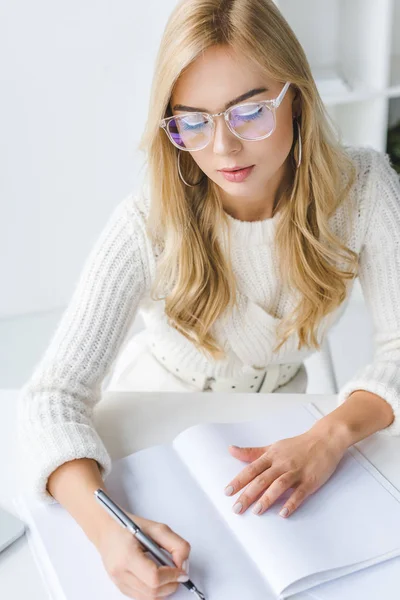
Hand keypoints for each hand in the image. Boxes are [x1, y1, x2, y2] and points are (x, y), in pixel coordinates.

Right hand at [94, 512, 190, 598]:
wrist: (106, 530)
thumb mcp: (156, 528)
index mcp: (127, 555)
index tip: (181, 571)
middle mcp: (120, 573)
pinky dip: (154, 591)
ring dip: (164, 590)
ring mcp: (118, 582)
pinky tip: (158, 578)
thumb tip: (183, 565)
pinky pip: (142, 597)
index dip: (172, 576)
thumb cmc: (129, 526)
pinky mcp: (121, 587)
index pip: (154, 577)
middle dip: (171, 585)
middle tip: (179, 573)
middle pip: (152, 591)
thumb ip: (175, 544)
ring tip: (169, 575)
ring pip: (148, 598)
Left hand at [223, 429, 345, 517]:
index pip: (252, 469)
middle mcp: (282, 463)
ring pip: (279, 485)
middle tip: (237, 508)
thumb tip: (231, 450)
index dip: (239, 480)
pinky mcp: (310, 480)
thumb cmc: (297, 445)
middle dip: (248, 494)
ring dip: (267, 498)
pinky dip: (291, 503)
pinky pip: (300, 492)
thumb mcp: (273, 447)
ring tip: (257, 511)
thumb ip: (252, 452)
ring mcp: (297, 471)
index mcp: (272, 456)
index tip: (227, 492)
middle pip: (262, 479)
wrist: (324, 439)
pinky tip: (283, 513)